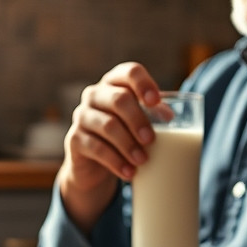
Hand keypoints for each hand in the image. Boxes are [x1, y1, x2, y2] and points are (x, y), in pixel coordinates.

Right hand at [59, 62, 163, 229]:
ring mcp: (82, 116)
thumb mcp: (140, 122)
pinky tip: (130, 174)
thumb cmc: (124, 135)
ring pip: (107, 125)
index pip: (129, 72)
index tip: (155, 101)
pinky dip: (116, 162)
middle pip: (119, 99)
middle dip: (138, 120)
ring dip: (128, 145)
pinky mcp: (74, 139)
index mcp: (115, 84)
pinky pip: (95, 148)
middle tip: (152, 140)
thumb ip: (154, 115)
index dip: (144, 83)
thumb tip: (172, 118)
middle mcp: (95, 95)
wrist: (94, 164)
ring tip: (144, 161)